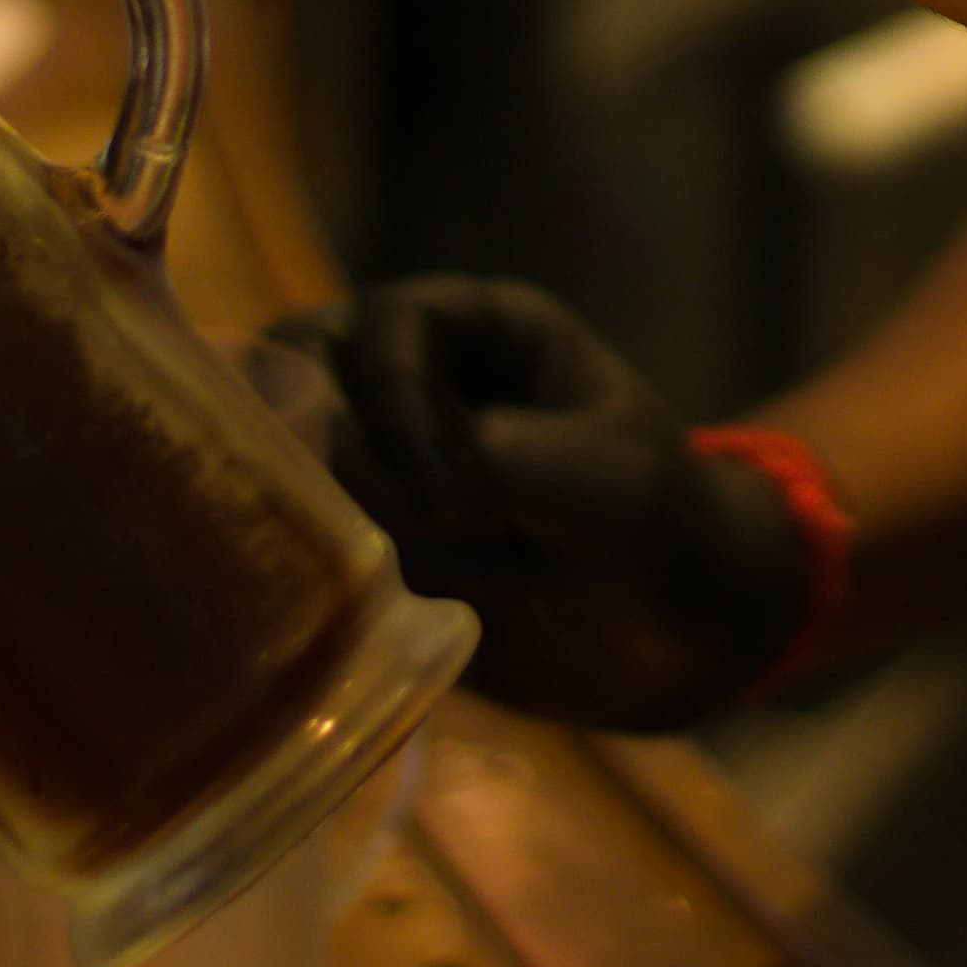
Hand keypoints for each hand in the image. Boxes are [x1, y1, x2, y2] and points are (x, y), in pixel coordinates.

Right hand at [269, 278, 811, 732]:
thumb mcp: (598, 479)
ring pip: (287, 461)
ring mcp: (378, 468)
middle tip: (370, 524)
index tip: (446, 496)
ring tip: (389, 575)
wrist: (678, 641)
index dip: (394, 397)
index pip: (386, 326)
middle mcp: (412, 385)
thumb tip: (357, 476)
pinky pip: (298, 545)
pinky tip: (361, 615)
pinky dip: (312, 577)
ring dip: (319, 516)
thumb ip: (488, 460)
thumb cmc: (660, 526)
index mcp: (479, 331)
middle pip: (300, 372)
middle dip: (320, 445)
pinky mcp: (363, 550)